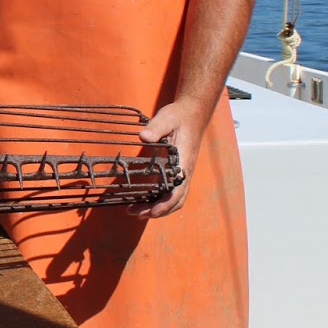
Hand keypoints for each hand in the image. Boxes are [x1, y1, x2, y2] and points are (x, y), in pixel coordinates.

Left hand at [134, 98, 208, 218]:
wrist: (192, 113)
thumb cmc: (179, 116)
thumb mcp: (166, 118)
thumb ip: (156, 127)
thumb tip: (143, 136)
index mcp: (183, 162)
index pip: (177, 190)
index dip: (165, 204)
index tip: (151, 212)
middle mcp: (185, 171)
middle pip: (175, 200)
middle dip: (157, 211)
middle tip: (135, 214)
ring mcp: (182, 172)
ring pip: (173, 198)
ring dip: (157, 208)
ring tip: (136, 211)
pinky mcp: (177, 171)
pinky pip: (170, 191)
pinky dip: (159, 200)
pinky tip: (144, 200)